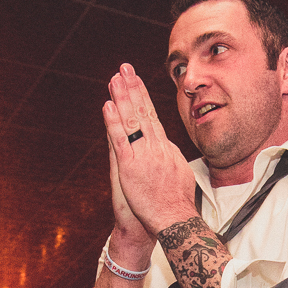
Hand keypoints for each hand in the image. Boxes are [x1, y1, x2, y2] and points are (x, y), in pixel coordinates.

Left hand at [103, 64, 195, 235]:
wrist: (175, 220)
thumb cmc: (177, 205)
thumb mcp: (180, 176)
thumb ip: (172, 159)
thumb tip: (170, 149)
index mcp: (166, 149)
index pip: (152, 118)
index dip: (143, 98)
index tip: (136, 81)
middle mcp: (156, 147)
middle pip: (142, 112)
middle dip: (133, 88)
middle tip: (125, 68)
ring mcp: (143, 155)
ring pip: (131, 121)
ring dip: (122, 98)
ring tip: (114, 78)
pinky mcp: (130, 167)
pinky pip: (120, 140)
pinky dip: (113, 122)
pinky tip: (107, 106)